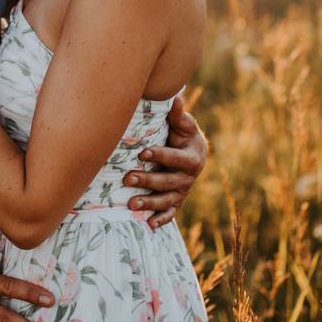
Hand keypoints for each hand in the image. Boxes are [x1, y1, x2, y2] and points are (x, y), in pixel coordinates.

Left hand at [125, 95, 207, 228]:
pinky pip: (170, 214)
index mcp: (192, 158)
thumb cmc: (184, 135)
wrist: (193, 153)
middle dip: (148, 180)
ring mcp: (182, 192)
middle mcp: (188, 178)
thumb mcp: (184, 124)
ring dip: (150, 203)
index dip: (160, 155)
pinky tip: (148, 225)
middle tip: (127, 178)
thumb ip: (178, 115)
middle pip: (168, 182)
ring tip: (131, 203)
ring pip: (166, 200)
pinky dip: (161, 220)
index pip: (175, 158)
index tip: (142, 153)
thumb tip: (175, 97)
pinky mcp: (176, 202)